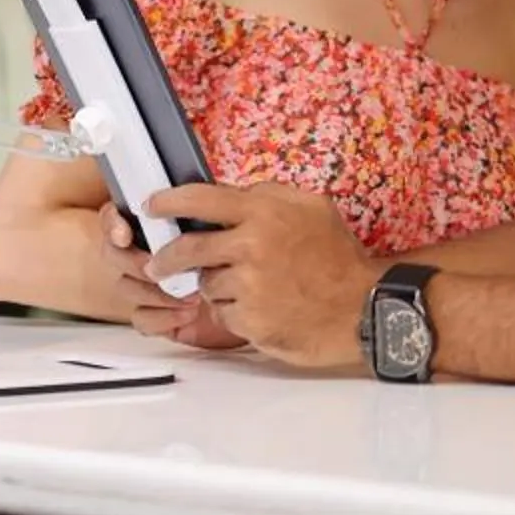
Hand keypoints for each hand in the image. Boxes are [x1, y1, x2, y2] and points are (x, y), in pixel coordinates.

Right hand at [100, 202, 241, 349]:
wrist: (263, 299)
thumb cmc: (246, 253)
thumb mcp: (229, 223)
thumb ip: (205, 207)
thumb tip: (188, 197)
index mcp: (156, 223)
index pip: (115, 216)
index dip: (113, 223)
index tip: (125, 234)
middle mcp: (146, 252)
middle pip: (113, 253)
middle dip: (135, 261)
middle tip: (160, 266)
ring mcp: (148, 286)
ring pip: (125, 286)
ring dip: (154, 290)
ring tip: (190, 292)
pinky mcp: (156, 315)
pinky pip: (142, 318)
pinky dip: (162, 317)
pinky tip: (188, 313)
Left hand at [145, 183, 378, 367]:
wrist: (363, 308)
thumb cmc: (338, 258)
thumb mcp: (312, 208)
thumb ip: (270, 196)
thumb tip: (234, 193)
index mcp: (264, 213)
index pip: (201, 199)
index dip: (169, 201)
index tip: (152, 205)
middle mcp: (251, 247)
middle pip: (187, 248)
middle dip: (167, 258)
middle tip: (158, 264)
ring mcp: (249, 286)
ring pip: (207, 284)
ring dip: (218, 287)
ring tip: (251, 288)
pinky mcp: (249, 321)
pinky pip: (223, 314)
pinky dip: (234, 312)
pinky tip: (262, 309)